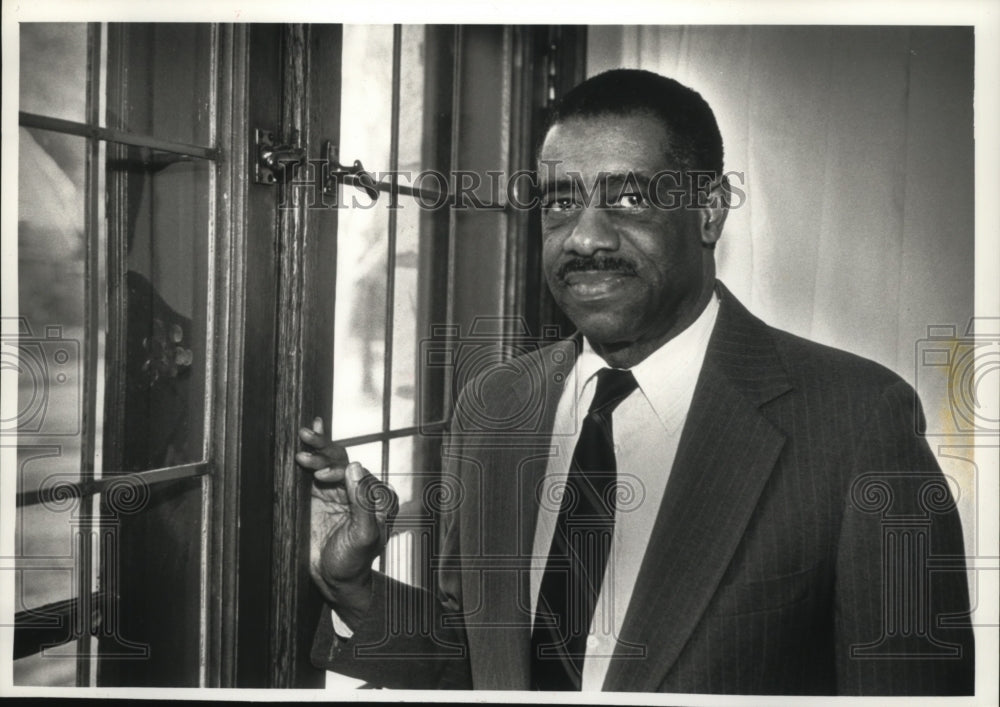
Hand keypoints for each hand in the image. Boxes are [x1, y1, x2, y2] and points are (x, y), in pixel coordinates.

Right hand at [296, 417, 396, 627]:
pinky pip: (314, 470)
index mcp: (377, 497)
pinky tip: (305, 438)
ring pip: (329, 461)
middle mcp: (360, 489)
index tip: (319, 477)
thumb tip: (354, 466)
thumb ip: (361, 502)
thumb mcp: (363, 536)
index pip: (358, 474)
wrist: (334, 581)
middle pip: (343, 461)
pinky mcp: (319, 494)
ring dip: (316, 450)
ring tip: (301, 441)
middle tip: (304, 450)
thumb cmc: (353, 562)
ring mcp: (339, 489)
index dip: (338, 471)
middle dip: (324, 452)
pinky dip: (311, 453)